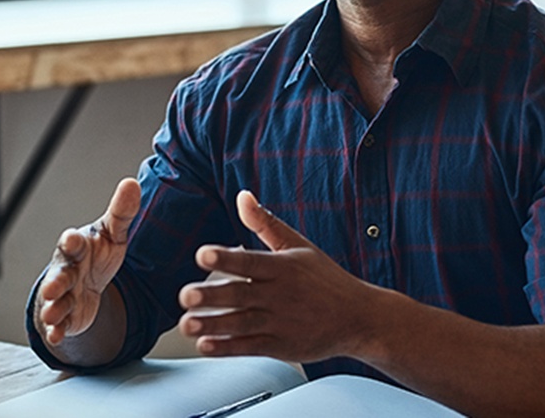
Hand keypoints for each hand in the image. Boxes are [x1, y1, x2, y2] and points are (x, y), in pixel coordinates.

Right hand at [37, 178, 140, 345]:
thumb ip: (122, 212)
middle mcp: (66, 270)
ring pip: (56, 301)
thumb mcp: (113, 234)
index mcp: (78, 248)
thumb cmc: (97, 254)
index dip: (72, 241)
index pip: (73, 243)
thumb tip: (131, 183)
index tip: (72, 238)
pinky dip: (57, 330)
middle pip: (59, 274)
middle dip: (56, 281)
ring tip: (54, 313)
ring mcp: (63, 294)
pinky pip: (59, 323)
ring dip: (54, 307)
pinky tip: (58, 334)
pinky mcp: (65, 316)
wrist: (87, 284)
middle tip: (54, 286)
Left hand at [177, 190, 379, 362]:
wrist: (359, 318)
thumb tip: (242, 196)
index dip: (226, 258)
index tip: (203, 254)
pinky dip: (227, 348)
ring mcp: (280, 322)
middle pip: (240, 294)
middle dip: (211, 295)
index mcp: (283, 267)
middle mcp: (279, 295)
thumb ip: (266, 224)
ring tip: (187, 324)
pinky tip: (206, 345)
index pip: (250, 261)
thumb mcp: (298, 246)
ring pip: (241, 324)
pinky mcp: (281, 346)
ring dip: (212, 324)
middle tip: (185, 294)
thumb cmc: (326, 280)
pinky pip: (249, 348)